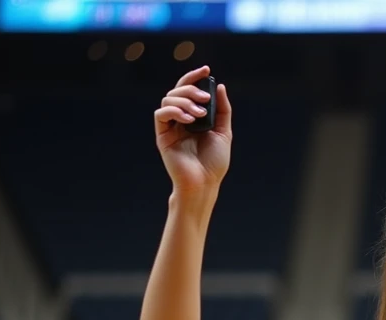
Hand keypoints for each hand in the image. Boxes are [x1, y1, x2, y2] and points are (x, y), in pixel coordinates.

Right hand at [154, 65, 232, 193]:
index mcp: (194, 117)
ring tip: (199, 114)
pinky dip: (175, 111)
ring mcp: (170, 127)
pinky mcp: (162, 135)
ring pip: (168, 99)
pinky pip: (161, 114)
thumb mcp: (224, 132)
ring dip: (185, 101)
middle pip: (177, 91)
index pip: (189, 91)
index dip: (195, 77)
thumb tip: (219, 86)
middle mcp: (180, 119)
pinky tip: (189, 119)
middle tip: (204, 98)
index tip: (206, 69)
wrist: (205, 183)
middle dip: (191, 88)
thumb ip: (222, 110)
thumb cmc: (214, 162)